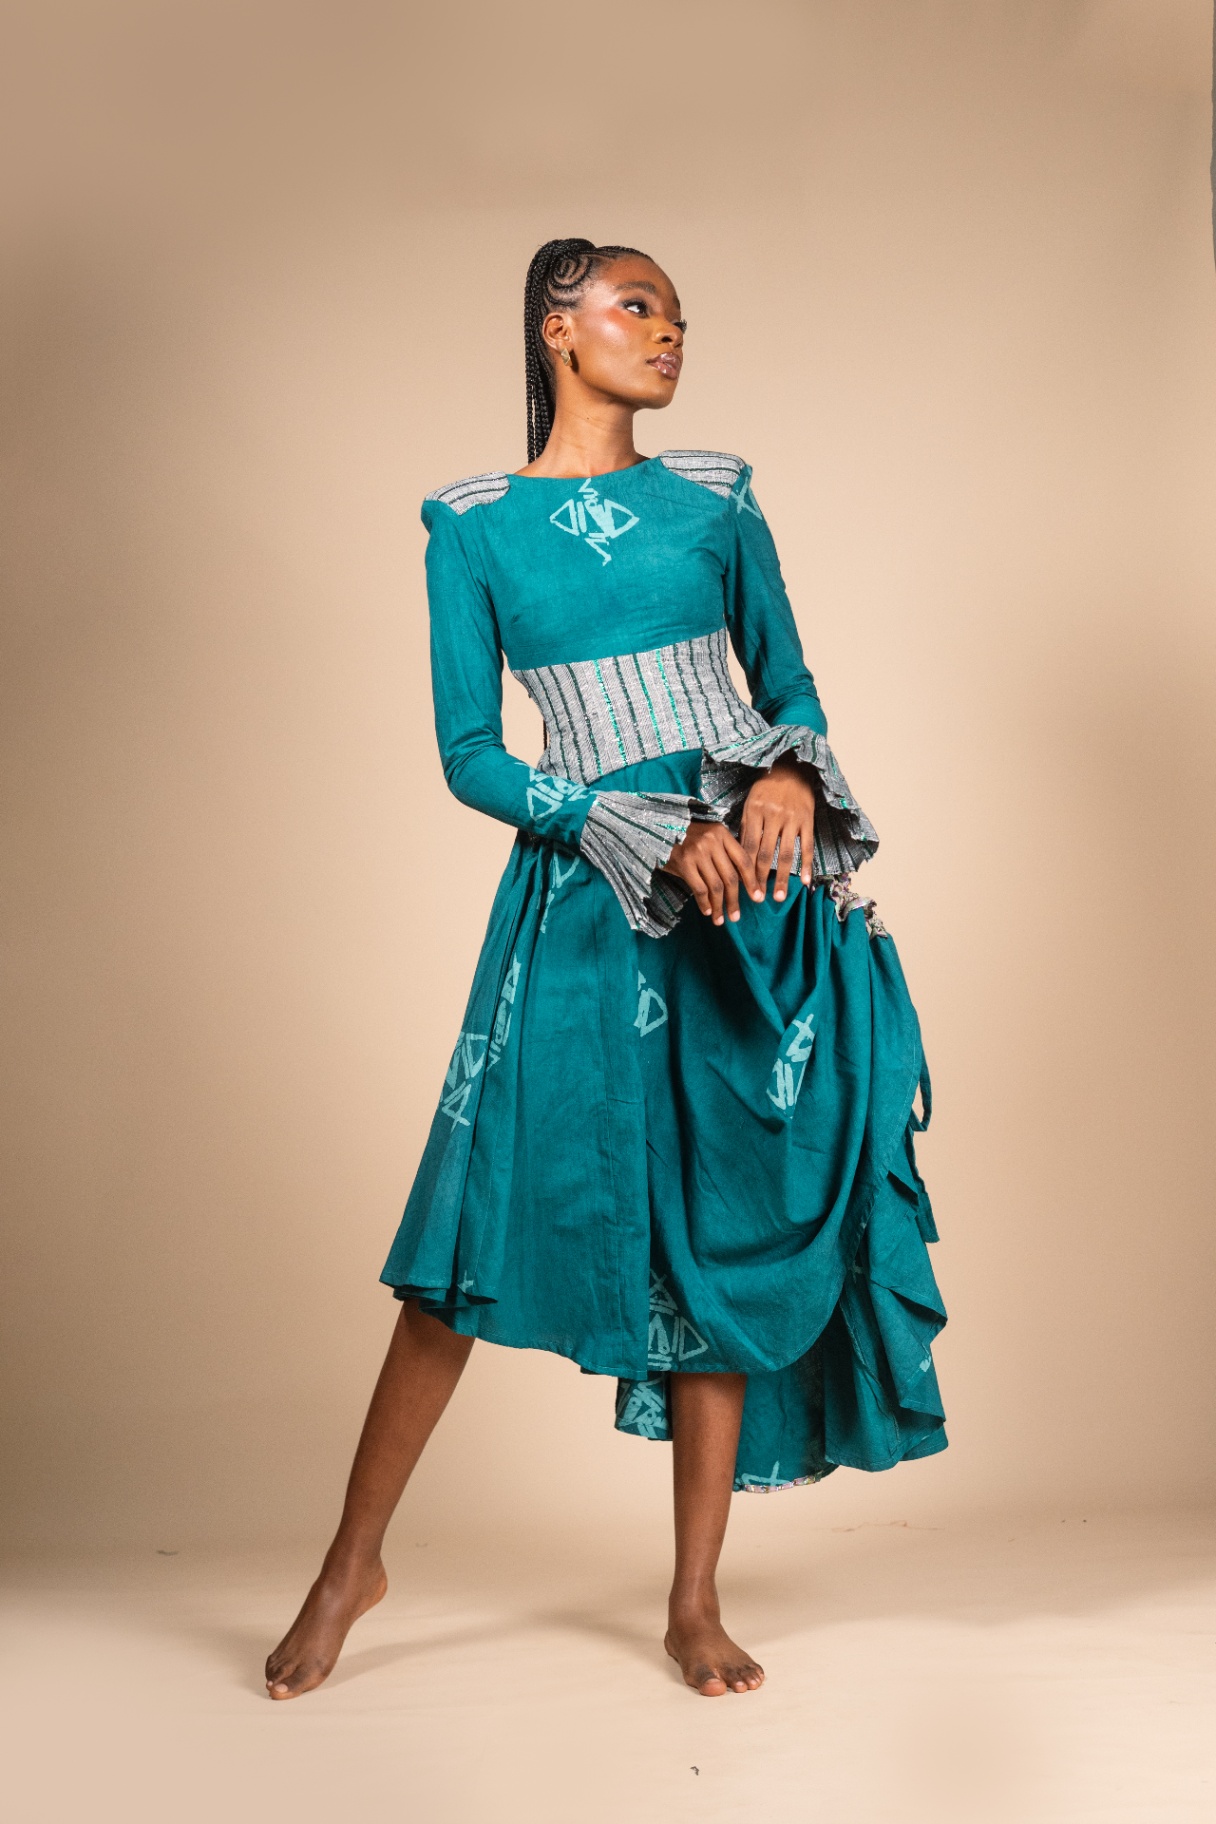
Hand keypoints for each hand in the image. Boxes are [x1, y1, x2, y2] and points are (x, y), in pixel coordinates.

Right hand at [660, 821, 758, 924]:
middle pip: (730, 876)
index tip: (757, 897)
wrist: (655, 832)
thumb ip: (724, 853)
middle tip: (736, 916)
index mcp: (722, 833)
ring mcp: (698, 852)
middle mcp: (712, 841)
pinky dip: (705, 903)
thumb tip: (743, 881)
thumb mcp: (707, 837)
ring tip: (721, 920)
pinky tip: (707, 911)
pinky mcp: (684, 863)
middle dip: (735, 900)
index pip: (743, 860)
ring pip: (716, 885)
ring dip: (720, 906)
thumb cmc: (684, 838)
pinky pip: (700, 889)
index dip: (752, 881)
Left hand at [739, 754, 816, 901]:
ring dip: (782, 877)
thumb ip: (746, 827)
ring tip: (778, 897)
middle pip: (765, 853)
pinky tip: (804, 881)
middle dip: (761, 878)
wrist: (792, 767)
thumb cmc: (767, 788)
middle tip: (758, 899)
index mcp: (754, 811)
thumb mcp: (750, 802)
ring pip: (786, 853)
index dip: (746, 869)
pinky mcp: (808, 819)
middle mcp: (773, 815)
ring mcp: (792, 818)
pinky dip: (806, 865)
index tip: (743, 887)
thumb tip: (739, 855)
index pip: (748, 846)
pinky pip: (807, 846)